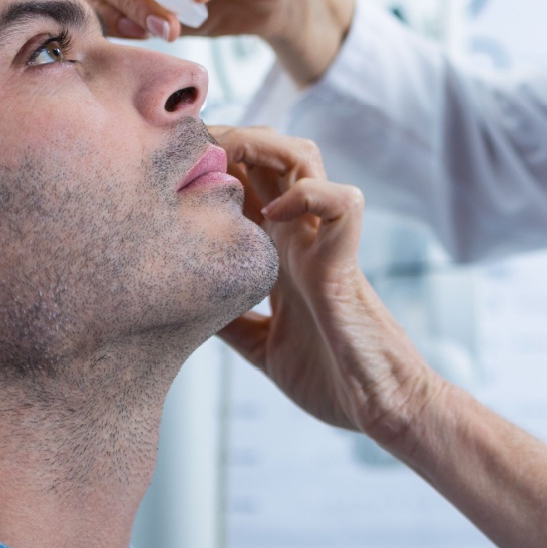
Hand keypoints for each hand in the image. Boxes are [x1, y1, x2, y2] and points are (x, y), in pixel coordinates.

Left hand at [213, 127, 444, 444]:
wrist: (377, 409)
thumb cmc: (330, 378)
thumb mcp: (260, 345)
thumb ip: (230, 321)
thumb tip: (184, 307)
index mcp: (279, 250)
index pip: (246, 181)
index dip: (212, 162)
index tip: (169, 168)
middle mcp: (300, 236)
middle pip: (270, 151)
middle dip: (227, 139)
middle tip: (188, 152)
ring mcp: (323, 242)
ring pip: (305, 156)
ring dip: (262, 147)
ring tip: (224, 164)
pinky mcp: (345, 261)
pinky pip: (342, 202)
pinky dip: (308, 195)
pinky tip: (272, 216)